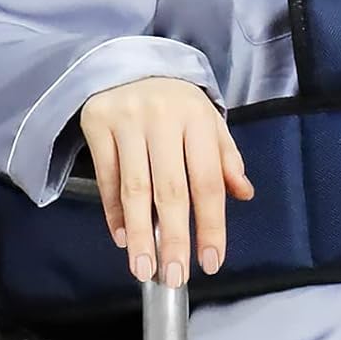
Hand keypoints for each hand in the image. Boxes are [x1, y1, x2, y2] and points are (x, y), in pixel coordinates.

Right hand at [78, 76, 255, 284]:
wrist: (130, 62)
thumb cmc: (177, 103)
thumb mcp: (209, 123)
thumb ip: (226, 159)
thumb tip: (243, 194)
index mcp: (198, 120)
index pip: (207, 182)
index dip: (210, 225)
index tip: (210, 262)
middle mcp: (163, 119)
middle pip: (170, 190)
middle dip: (173, 239)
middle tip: (174, 276)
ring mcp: (127, 120)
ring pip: (134, 188)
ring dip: (140, 234)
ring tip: (144, 268)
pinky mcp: (97, 123)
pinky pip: (106, 177)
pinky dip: (113, 212)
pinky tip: (124, 238)